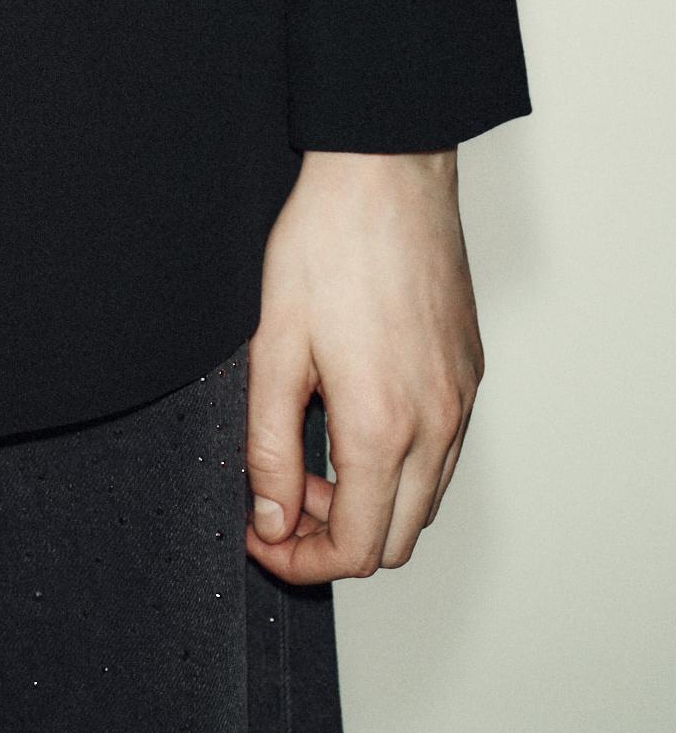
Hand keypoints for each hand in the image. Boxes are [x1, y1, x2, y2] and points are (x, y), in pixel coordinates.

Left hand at [245, 148, 481, 583]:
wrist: (387, 171)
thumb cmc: (328, 242)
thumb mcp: (273, 346)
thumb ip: (268, 446)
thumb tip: (271, 518)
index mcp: (384, 427)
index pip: (357, 550)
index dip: (301, 561)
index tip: (261, 536)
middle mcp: (438, 424)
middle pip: (398, 540)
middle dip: (334, 539)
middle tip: (280, 500)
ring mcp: (462, 400)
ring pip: (426, 500)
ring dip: (370, 502)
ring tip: (311, 456)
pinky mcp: (470, 372)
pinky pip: (444, 452)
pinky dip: (400, 464)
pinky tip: (352, 419)